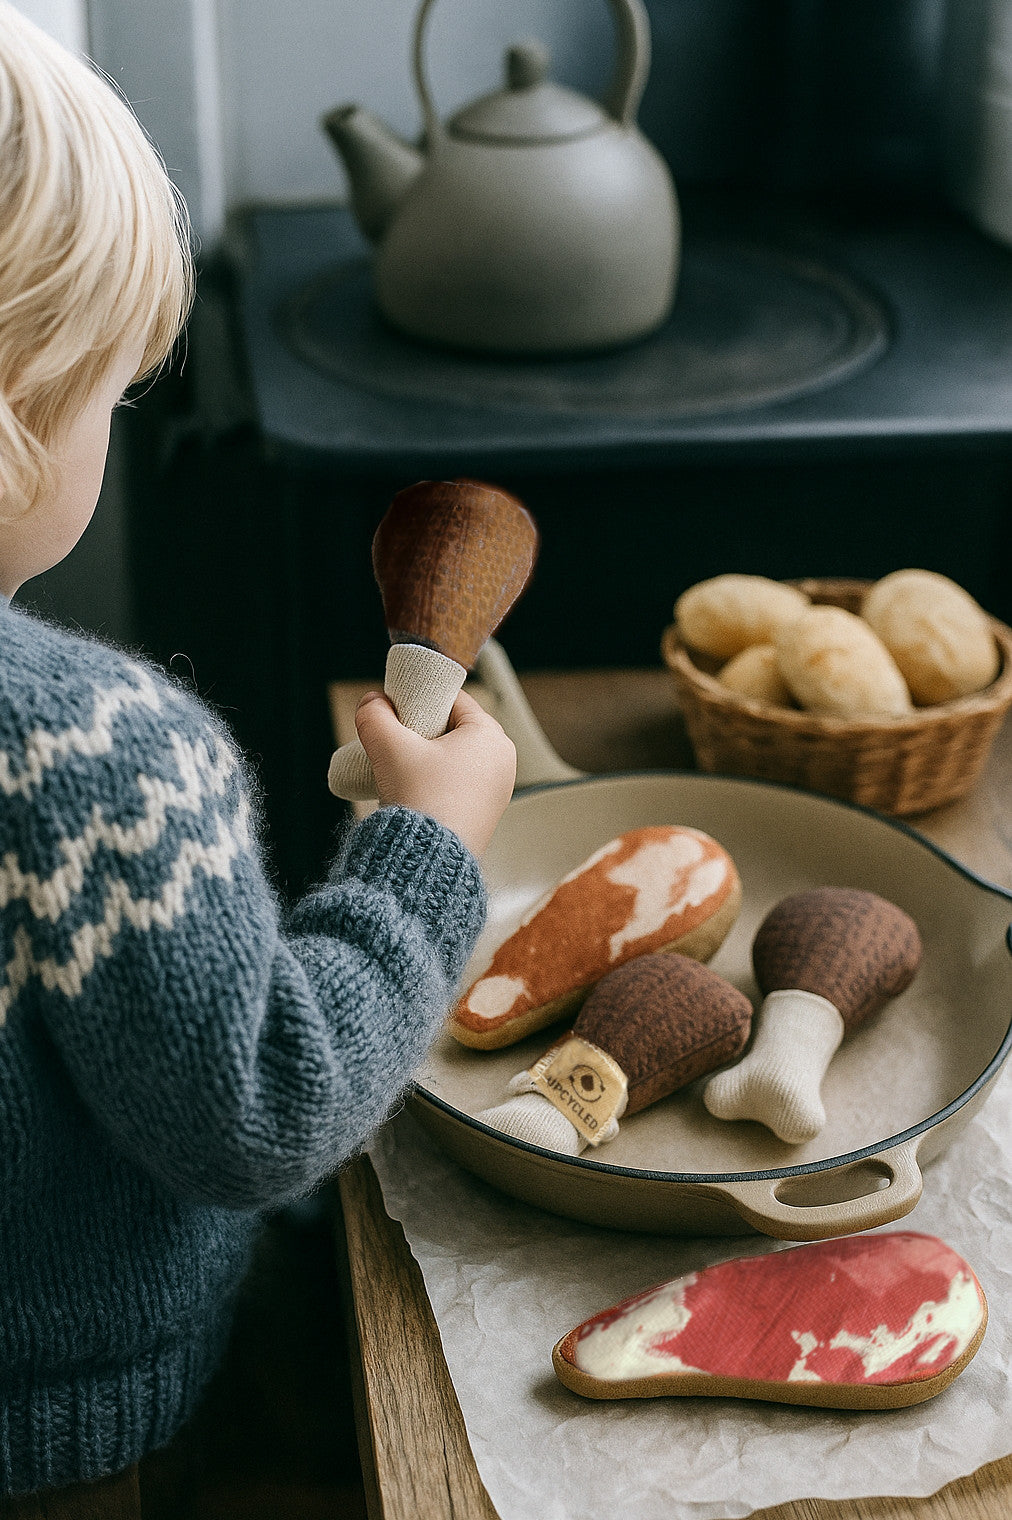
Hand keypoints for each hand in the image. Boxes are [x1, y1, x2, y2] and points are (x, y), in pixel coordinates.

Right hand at [354, 688, 515, 857]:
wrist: (428, 863)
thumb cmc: (421, 802)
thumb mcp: (390, 748)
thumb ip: (375, 716)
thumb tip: (372, 701)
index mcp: (491, 736)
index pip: (454, 700)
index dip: (422, 698)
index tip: (398, 707)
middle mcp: (503, 760)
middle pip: (456, 728)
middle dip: (423, 730)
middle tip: (395, 739)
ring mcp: (498, 789)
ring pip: (457, 756)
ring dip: (428, 757)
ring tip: (401, 767)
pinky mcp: (486, 813)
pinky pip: (461, 783)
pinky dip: (438, 780)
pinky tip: (415, 788)